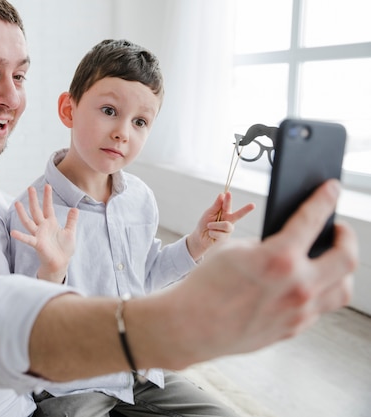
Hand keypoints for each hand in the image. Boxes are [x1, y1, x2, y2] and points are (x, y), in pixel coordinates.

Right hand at [11, 184, 78, 282]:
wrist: (61, 263)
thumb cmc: (64, 249)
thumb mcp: (70, 232)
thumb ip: (71, 220)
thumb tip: (75, 208)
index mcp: (51, 223)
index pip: (48, 207)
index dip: (47, 197)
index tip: (47, 185)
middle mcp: (43, 227)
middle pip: (36, 211)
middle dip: (34, 200)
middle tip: (30, 188)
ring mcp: (38, 235)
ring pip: (28, 222)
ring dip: (22, 213)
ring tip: (17, 203)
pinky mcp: (37, 244)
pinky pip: (27, 239)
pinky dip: (20, 236)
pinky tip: (13, 232)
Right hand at [130, 180, 357, 369]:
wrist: (190, 326)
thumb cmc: (205, 285)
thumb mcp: (234, 250)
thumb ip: (269, 245)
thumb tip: (291, 244)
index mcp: (279, 259)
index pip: (313, 219)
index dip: (326, 199)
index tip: (332, 189)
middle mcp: (297, 287)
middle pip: (347, 258)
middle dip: (347, 237)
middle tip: (338, 229)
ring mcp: (299, 312)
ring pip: (343, 288)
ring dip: (341, 269)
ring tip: (330, 259)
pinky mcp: (293, 329)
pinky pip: (320, 306)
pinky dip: (319, 289)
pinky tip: (307, 281)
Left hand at [186, 192, 254, 259]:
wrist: (200, 237)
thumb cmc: (205, 223)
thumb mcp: (209, 213)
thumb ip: (216, 205)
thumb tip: (221, 194)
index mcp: (224, 212)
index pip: (227, 205)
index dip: (228, 199)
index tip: (228, 192)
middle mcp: (229, 220)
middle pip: (238, 215)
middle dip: (246, 210)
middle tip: (253, 205)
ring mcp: (228, 230)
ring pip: (226, 225)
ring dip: (214, 225)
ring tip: (209, 226)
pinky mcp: (226, 237)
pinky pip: (219, 233)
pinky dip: (212, 232)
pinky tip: (210, 234)